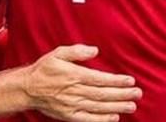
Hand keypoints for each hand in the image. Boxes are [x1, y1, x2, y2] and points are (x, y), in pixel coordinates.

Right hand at [24, 45, 140, 120]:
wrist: (27, 88)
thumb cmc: (44, 69)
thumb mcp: (58, 53)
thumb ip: (76, 51)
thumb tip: (95, 50)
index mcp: (74, 75)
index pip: (100, 79)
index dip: (116, 81)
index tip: (130, 81)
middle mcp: (75, 91)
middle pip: (103, 94)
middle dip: (122, 94)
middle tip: (137, 94)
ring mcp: (72, 105)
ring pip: (99, 107)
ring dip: (117, 107)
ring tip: (131, 106)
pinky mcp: (69, 115)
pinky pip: (88, 119)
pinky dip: (102, 119)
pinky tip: (114, 117)